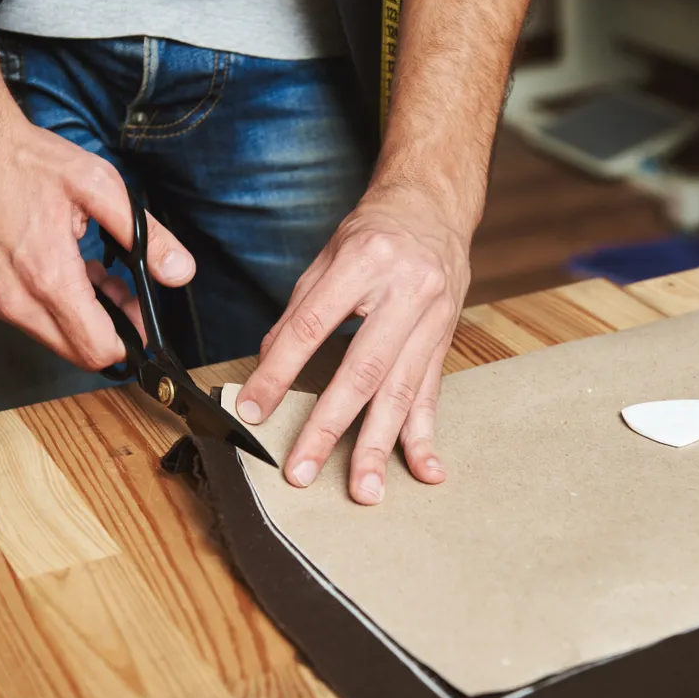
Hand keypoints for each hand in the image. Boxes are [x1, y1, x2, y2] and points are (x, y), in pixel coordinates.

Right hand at [0, 87, 194, 368]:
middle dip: (112, 330)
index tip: (145, 314)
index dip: (133, 339)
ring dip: (85, 318)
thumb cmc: (23, 158)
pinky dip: (58, 307)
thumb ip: (144, 236)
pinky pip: (32, 320)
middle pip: (78, 352)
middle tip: (126, 290)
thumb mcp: (98, 186)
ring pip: (55, 339)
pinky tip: (69, 269)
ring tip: (99, 272)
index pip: (98, 348)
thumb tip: (179, 272)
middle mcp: (15, 298)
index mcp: (47, 275)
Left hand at [236, 180, 471, 504]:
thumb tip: (268, 364)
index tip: (253, 410)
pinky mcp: (445, 340)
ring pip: (401, 391)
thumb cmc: (376, 230)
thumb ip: (300, 310)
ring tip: (365, 490)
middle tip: (302, 470)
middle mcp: (405, 292)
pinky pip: (432, 393)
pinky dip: (426, 435)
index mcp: (366, 261)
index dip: (280, 372)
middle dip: (330, 427)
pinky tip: (426, 470)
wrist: (434, 207)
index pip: (313, 327)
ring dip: (380, 446)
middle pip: (362, 370)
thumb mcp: (329, 254)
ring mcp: (432, 319)